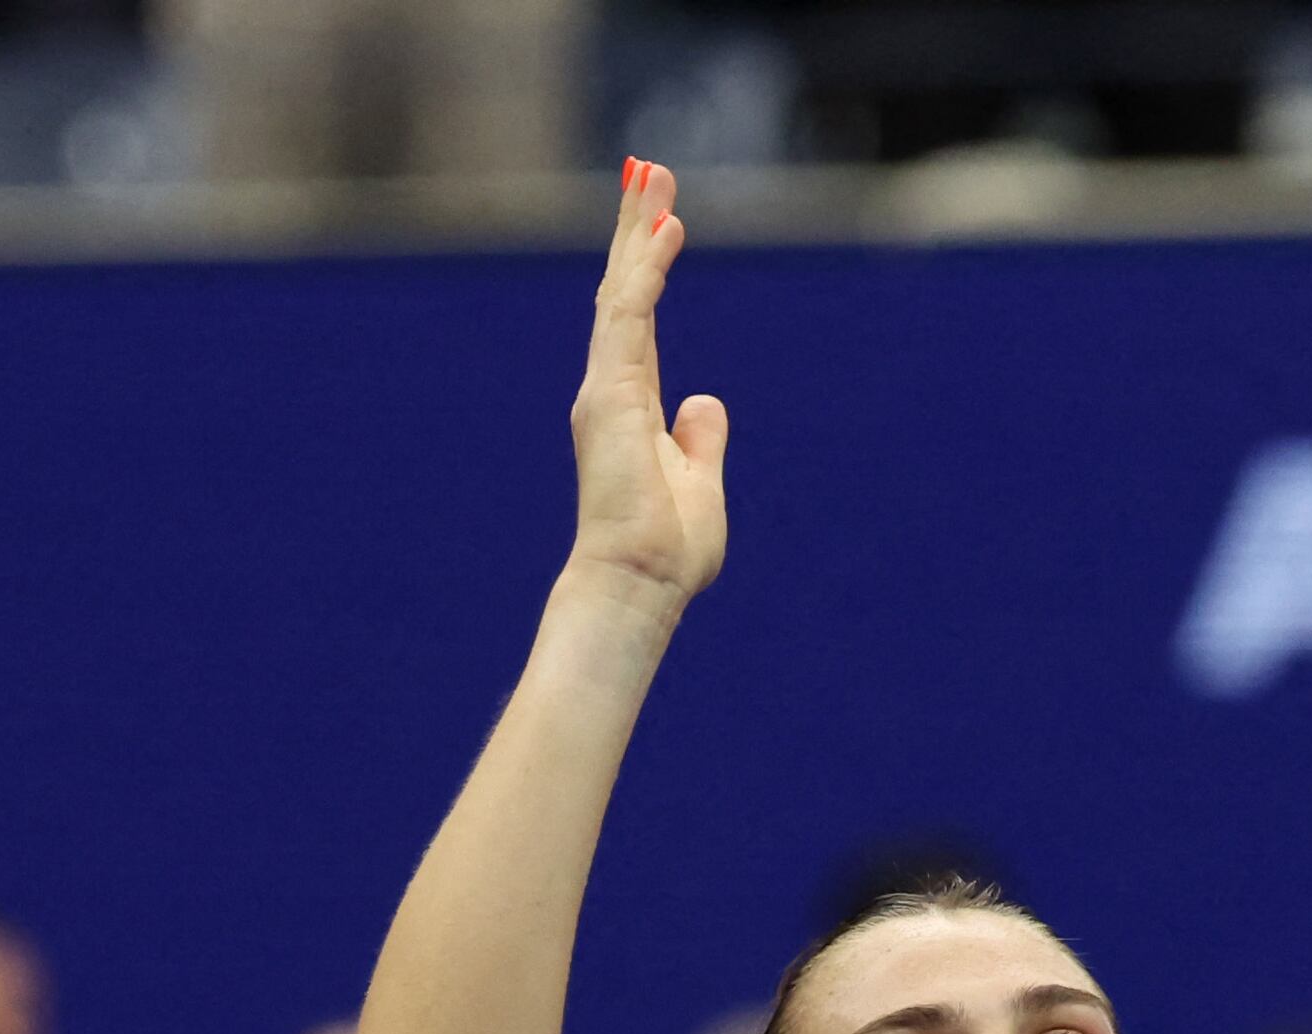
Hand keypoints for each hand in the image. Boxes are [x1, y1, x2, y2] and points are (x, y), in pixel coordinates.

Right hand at [568, 159, 729, 610]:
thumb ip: (699, 440)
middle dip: (636, 229)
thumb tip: (704, 402)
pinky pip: (630, 316)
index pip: (639, 320)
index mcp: (632, 406)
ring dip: (638, 230)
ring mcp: (606, 388)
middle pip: (624, 291)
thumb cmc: (668, 551)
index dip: (647, 267)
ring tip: (652, 174)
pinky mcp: (610, 393)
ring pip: (623, 290)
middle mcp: (611, 388)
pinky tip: (663, 230)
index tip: (662, 221)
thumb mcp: (699, 483)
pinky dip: (646, 270)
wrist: (640, 584)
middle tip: (648, 171)